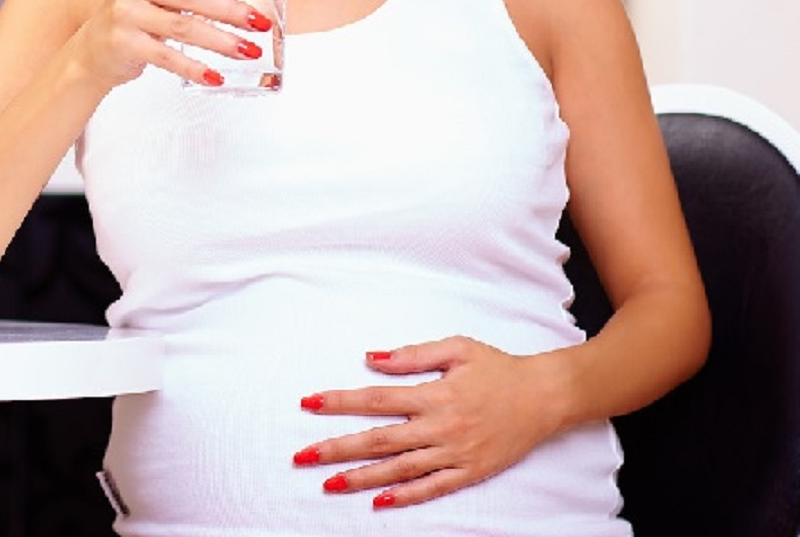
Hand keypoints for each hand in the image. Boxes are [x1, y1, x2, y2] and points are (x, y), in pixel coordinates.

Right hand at [70, 0, 272, 89]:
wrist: (92, 49)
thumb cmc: (134, 17)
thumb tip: (243, 0)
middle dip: (230, 10)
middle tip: (259, 23)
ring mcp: (125, 13)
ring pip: (183, 27)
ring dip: (221, 41)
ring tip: (248, 50)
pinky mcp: (123, 44)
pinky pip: (167, 57)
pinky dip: (194, 68)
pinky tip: (215, 75)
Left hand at [292, 337, 563, 508]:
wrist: (546, 397)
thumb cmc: (498, 369)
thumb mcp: (457, 348)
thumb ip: (412, 354)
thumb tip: (371, 357)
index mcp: (434, 394)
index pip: (376, 398)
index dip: (340, 401)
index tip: (308, 403)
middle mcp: (441, 427)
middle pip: (380, 440)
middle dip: (337, 447)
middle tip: (302, 455)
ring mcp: (455, 453)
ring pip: (400, 469)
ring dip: (361, 477)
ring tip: (328, 483)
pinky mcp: (470, 472)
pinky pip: (432, 488)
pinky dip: (405, 497)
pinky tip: (378, 502)